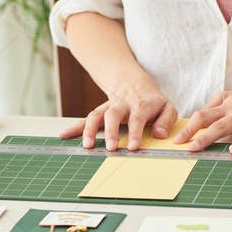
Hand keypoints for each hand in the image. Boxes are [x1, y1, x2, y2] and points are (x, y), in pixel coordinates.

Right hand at [58, 82, 177, 150]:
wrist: (133, 83)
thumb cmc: (153, 101)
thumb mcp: (167, 107)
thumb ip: (166, 121)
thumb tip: (159, 134)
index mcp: (140, 105)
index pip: (137, 118)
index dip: (135, 132)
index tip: (132, 147)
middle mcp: (122, 106)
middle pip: (113, 115)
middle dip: (111, 131)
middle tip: (111, 148)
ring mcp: (108, 108)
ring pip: (96, 115)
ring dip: (90, 130)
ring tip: (87, 145)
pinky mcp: (99, 112)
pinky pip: (85, 119)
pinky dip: (74, 127)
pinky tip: (64, 135)